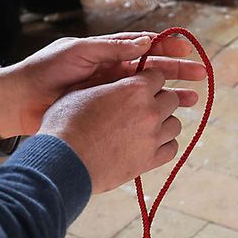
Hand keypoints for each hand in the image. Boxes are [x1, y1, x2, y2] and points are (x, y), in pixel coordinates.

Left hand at [0, 32, 204, 139]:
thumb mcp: (78, 52)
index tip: (188, 54)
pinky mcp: (102, 115)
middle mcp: (112, 73)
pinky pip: (132, 114)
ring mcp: (108, 95)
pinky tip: (165, 123)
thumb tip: (147, 42)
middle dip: (178, 74)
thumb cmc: (43, 71)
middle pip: (153, 71)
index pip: (146, 48)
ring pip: (147, 94)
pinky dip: (150, 117)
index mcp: (107, 54)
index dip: (169, 50)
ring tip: (192, 102)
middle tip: (201, 79)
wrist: (14, 102)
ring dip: (170, 96)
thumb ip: (112, 48)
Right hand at [37, 70, 190, 192]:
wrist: (62, 162)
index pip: (158, 76)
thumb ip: (106, 83)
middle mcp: (150, 110)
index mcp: (135, 89)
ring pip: (175, 124)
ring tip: (145, 127)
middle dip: (158, 100)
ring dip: (163, 123)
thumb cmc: (65, 125)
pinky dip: (164, 145)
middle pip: (171, 99)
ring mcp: (153, 137)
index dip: (147, 80)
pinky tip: (149, 144)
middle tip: (141, 108)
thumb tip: (115, 79)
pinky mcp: (150, 160)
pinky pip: (171, 148)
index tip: (140, 87)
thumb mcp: (80, 92)